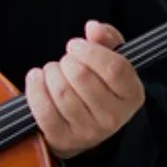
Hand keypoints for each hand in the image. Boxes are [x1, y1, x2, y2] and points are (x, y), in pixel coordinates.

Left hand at [25, 20, 143, 160]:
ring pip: (61, 91)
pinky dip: (35, 88)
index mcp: (131, 95)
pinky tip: (37, 79)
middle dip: (67, 61)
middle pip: (82, 77)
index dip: (91, 51)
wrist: (86, 127)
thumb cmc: (99, 87)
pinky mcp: (62, 139)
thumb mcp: (111, 61)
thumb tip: (93, 28)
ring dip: (51, 72)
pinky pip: (43, 109)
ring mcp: (87, 131)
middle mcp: (113, 117)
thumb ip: (107, 39)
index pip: (115, 69)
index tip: (75, 45)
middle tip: (65, 61)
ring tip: (53, 71)